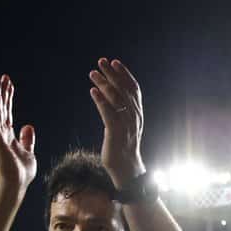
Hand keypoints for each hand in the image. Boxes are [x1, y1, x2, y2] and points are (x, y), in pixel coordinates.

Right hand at [0, 75, 35, 189]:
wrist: (16, 183)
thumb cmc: (21, 172)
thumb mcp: (28, 151)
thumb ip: (27, 139)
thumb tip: (28, 126)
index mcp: (8, 136)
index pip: (8, 112)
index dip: (8, 98)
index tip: (9, 85)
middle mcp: (0, 133)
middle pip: (1, 108)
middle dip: (2, 92)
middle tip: (3, 77)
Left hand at [88, 58, 145, 187]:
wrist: (127, 168)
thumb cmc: (123, 148)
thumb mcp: (126, 126)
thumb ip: (123, 112)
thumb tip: (113, 97)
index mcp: (137, 113)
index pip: (133, 89)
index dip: (124, 74)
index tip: (115, 62)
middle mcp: (134, 116)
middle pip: (123, 89)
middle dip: (112, 74)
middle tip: (101, 61)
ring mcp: (125, 123)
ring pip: (115, 98)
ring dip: (103, 83)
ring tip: (93, 73)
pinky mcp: (115, 132)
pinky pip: (108, 113)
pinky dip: (100, 101)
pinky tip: (93, 91)